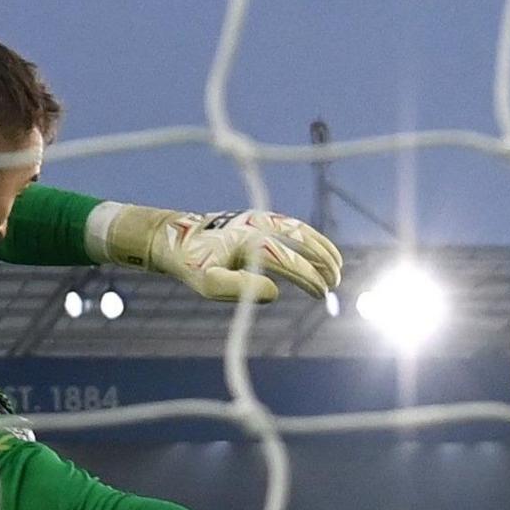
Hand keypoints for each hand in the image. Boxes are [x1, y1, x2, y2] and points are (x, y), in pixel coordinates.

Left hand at [99, 205, 342, 303]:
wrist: (173, 237)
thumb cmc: (191, 264)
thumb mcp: (207, 283)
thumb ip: (240, 287)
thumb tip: (275, 291)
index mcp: (249, 241)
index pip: (289, 261)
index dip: (310, 278)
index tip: (322, 293)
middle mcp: (257, 224)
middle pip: (300, 240)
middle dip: (322, 261)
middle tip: (336, 282)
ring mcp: (258, 217)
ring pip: (299, 228)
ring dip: (320, 245)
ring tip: (336, 266)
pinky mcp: (256, 216)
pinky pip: (290, 224)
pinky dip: (308, 235)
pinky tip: (316, 249)